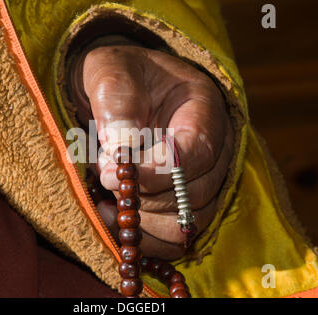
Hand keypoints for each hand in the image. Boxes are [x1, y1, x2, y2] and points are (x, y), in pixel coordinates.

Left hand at [69, 38, 233, 259]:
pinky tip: (110, 216)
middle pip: (192, 194)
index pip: (197, 152)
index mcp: (203, 109)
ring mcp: (203, 181)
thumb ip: (118, 102)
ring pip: (184, 224)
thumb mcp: (112, 72)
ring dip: (139, 219)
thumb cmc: (120, 77)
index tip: (115, 172)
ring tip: (104, 195)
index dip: (157, 171)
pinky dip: (141, 238)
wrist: (123, 93)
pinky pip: (174, 239)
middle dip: (142, 194)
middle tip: (102, 173)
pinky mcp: (184, 204)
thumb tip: (122, 149)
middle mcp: (214, 149)